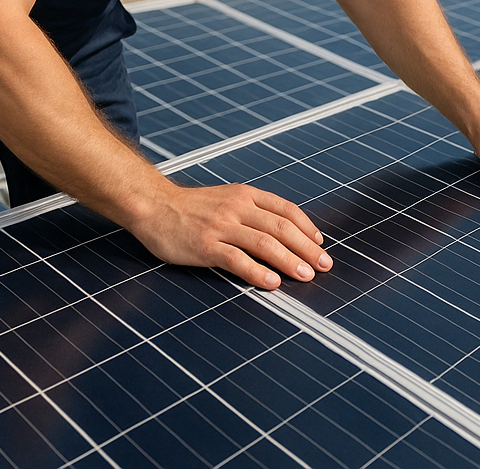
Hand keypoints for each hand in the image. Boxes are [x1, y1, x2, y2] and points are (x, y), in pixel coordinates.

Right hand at [134, 179, 332, 288]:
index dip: (307, 228)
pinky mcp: (206, 246)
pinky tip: (272, 283)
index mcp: (246, 195)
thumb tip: (285, 231)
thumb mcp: (227, 198)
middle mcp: (237, 208)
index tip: (320, 245)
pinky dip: (258, 272)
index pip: (286, 209)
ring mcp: (221, 226)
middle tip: (324, 266)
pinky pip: (237, 259)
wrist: (154, 206)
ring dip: (289, 261)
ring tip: (306, 276)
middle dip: (307, 249)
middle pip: (281, 228)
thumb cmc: (193, 206)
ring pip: (264, 243)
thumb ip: (253, 211)